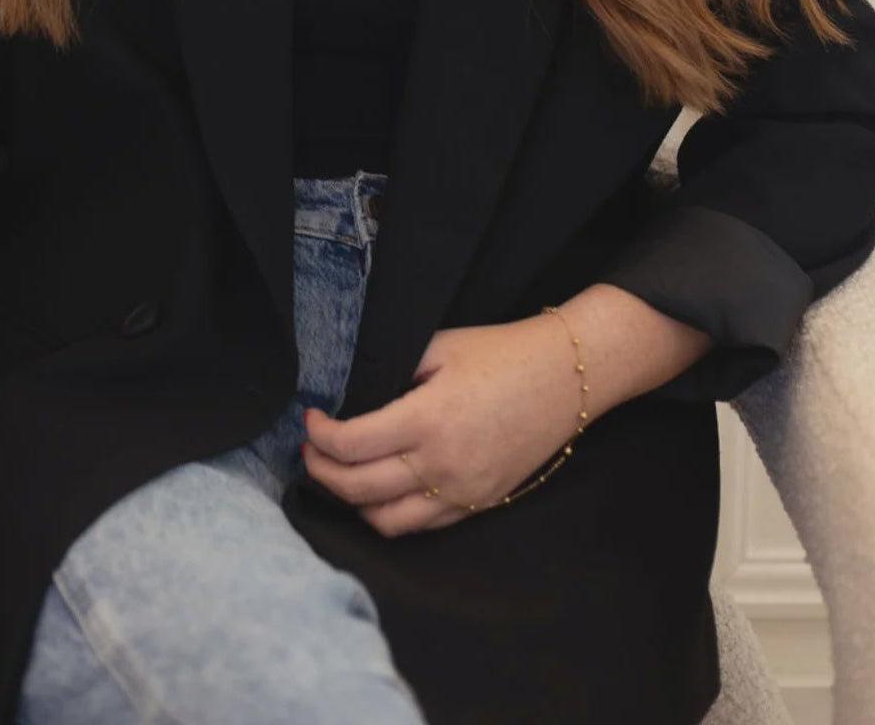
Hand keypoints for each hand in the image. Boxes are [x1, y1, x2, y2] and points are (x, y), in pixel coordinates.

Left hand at [302, 312, 585, 536]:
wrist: (565, 378)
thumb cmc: (501, 353)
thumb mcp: (439, 346)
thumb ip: (392, 370)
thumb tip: (348, 394)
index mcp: (427, 419)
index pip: (351, 445)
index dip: (319, 436)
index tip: (309, 419)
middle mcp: (441, 465)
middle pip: (358, 489)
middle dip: (322, 472)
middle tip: (309, 451)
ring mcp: (461, 492)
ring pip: (386, 522)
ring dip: (353, 502)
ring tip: (341, 474)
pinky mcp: (478, 504)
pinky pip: (421, 527)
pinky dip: (390, 514)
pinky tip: (380, 490)